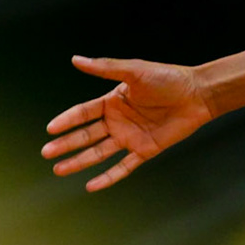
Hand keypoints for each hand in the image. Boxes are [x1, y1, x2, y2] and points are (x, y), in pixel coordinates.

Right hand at [42, 55, 217, 190]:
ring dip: (79, 162)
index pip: (83, 113)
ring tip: (59, 170)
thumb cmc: (168, 78)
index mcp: (113, 101)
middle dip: (66, 144)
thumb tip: (76, 59)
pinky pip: (123, 166)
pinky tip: (91, 185)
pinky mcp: (145, 150)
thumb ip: (106, 68)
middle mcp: (118, 120)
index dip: (67, 121)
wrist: (198, 94)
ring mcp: (130, 137)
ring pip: (99, 153)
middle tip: (46, 153)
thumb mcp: (134, 71)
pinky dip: (108, 177)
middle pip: (86, 135)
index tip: (50, 129)